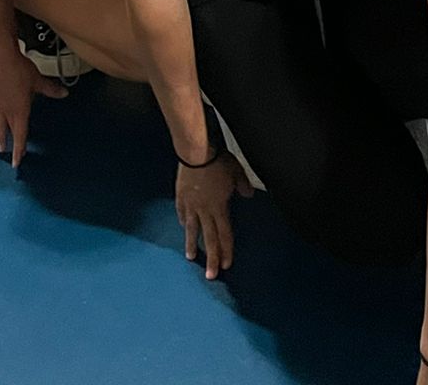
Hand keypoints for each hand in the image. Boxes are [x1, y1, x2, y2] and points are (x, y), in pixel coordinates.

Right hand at [0, 36, 67, 169]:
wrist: (2, 58)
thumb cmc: (20, 71)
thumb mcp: (39, 81)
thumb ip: (51, 89)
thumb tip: (64, 93)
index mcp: (20, 110)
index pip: (20, 134)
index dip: (19, 149)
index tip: (16, 162)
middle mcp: (8, 109)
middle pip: (9, 130)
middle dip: (11, 143)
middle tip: (10, 154)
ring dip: (0, 133)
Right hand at [176, 153, 252, 279]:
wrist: (196, 152)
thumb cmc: (218, 161)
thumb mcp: (237, 172)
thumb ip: (243, 186)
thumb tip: (247, 195)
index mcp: (219, 207)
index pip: (224, 234)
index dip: (226, 250)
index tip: (226, 265)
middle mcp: (204, 210)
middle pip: (208, 237)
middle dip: (211, 257)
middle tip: (210, 275)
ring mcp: (190, 204)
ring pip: (191, 228)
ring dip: (192, 244)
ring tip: (191, 257)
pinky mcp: (180, 196)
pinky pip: (181, 212)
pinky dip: (182, 221)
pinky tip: (181, 227)